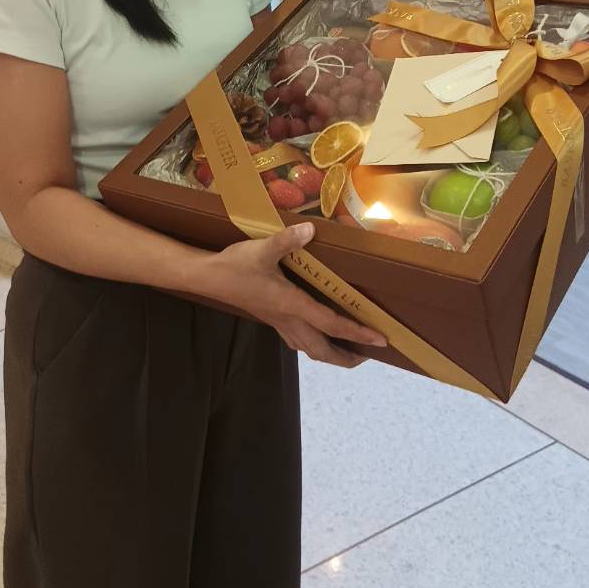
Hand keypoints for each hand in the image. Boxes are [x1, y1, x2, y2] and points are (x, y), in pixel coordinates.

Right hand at [201, 222, 388, 367]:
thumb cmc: (236, 265)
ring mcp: (279, 322)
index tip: (380, 340)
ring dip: (332, 354)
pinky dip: (314, 344)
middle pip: (323, 350)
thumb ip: (287, 240)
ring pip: (310, 349)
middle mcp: (289, 319)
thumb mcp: (262, 249)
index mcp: (292, 305)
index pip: (332, 324)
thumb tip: (309, 230)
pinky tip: (316, 336)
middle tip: (369, 354)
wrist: (208, 278)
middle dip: (347, 357)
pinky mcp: (272, 319)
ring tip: (349, 352)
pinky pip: (298, 341)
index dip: (358, 333)